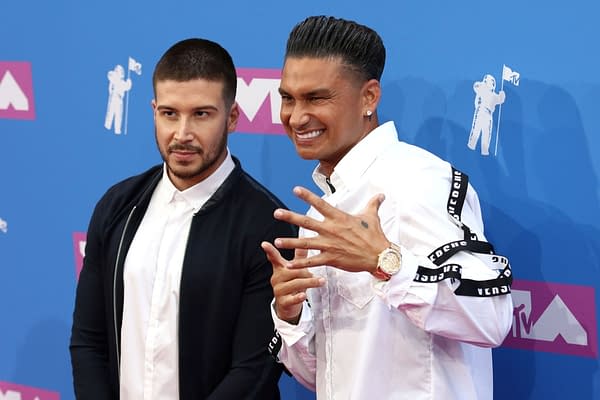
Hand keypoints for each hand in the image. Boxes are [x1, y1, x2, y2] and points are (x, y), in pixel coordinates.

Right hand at [261, 241, 324, 323]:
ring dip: (310, 282)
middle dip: (307, 272)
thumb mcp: (296, 269)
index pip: (274, 258)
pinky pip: (292, 299)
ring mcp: (279, 290)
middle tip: (318, 274)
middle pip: (292, 270)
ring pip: (295, 283)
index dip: (269, 251)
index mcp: (279, 268)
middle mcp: (277, 278)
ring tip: (322, 281)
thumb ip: (299, 255)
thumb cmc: (293, 283)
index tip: (264, 244)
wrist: (288, 305)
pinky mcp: (283, 302)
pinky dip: (298, 297)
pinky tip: (304, 295)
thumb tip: (302, 236)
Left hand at [273, 186, 389, 273]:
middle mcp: (331, 230)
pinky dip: (300, 263)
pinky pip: (312, 261)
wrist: (380, 256)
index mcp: (339, 218)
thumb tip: (381, 194)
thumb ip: (373, 203)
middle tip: (276, 213)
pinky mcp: (331, 258)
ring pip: (305, 243)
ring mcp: (330, 245)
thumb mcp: (372, 216)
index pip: (320, 204)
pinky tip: (288, 264)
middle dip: (290, 217)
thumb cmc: (375, 236)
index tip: (295, 189)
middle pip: (306, 222)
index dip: (307, 196)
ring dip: (290, 242)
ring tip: (276, 241)